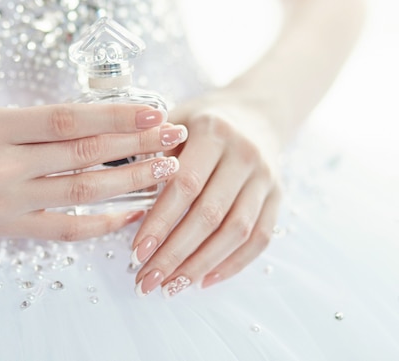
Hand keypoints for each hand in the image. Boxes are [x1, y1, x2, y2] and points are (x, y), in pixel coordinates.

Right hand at [0, 104, 186, 239]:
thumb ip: (32, 123)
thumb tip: (96, 121)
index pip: (67, 119)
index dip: (115, 115)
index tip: (153, 110)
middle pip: (83, 153)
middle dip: (135, 145)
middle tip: (174, 137)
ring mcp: (4, 203)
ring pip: (81, 191)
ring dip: (130, 181)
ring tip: (165, 171)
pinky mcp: (7, 230)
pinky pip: (65, 228)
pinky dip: (102, 222)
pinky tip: (131, 212)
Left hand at [132, 94, 281, 296]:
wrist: (254, 112)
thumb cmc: (201, 120)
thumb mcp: (174, 119)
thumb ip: (150, 149)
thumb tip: (121, 189)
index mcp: (213, 131)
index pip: (185, 184)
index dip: (160, 222)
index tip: (136, 252)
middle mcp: (244, 154)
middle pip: (210, 214)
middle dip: (175, 253)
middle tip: (147, 280)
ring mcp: (266, 177)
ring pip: (236, 231)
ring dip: (200, 265)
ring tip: (170, 287)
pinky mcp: (278, 196)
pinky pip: (261, 238)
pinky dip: (233, 264)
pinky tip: (204, 280)